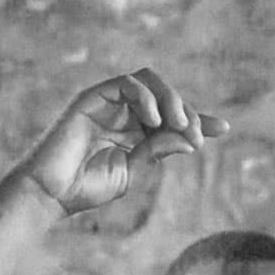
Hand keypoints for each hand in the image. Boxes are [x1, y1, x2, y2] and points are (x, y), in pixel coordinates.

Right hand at [15, 68, 227, 220]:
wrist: (52, 192)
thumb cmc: (86, 186)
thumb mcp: (134, 169)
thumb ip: (158, 150)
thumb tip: (190, 138)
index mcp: (136, 131)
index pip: (174, 117)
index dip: (200, 119)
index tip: (223, 128)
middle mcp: (124, 113)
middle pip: (166, 95)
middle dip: (188, 111)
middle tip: (196, 134)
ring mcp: (108, 103)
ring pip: (149, 81)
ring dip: (171, 99)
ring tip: (178, 123)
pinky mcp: (91, 97)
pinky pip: (126, 83)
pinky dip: (146, 97)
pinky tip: (156, 121)